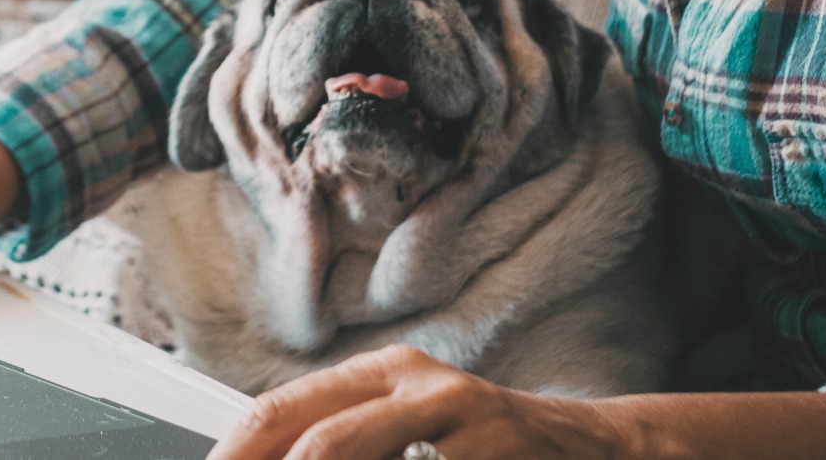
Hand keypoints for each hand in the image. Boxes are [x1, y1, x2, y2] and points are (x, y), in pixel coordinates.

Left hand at [211, 346, 626, 459]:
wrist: (589, 449)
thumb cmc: (482, 449)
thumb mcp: (407, 429)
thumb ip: (346, 441)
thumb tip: (253, 456)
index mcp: (379, 374)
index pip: (280, 409)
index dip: (236, 452)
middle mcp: (413, 383)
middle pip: (311, 435)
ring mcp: (457, 414)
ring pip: (345, 451)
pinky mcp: (491, 449)